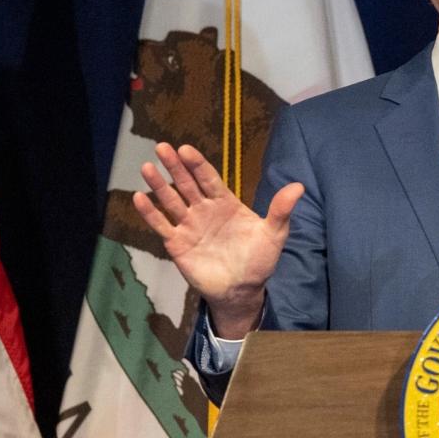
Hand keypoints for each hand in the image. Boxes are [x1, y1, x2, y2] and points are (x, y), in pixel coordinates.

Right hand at [133, 142, 303, 337]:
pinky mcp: (178, 243)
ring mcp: (189, 226)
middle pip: (187, 184)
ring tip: (147, 168)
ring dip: (159, 185)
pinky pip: (161, 225)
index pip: (209, 179)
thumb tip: (299, 186)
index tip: (185, 149)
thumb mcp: (274, 234)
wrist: (242, 290)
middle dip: (175, 166)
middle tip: (162, 147)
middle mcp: (204, 210)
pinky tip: (138, 197)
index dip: (197, 164)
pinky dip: (150, 212)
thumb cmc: (259, 260)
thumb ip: (281, 210)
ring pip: (171, 201)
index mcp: (226, 203)